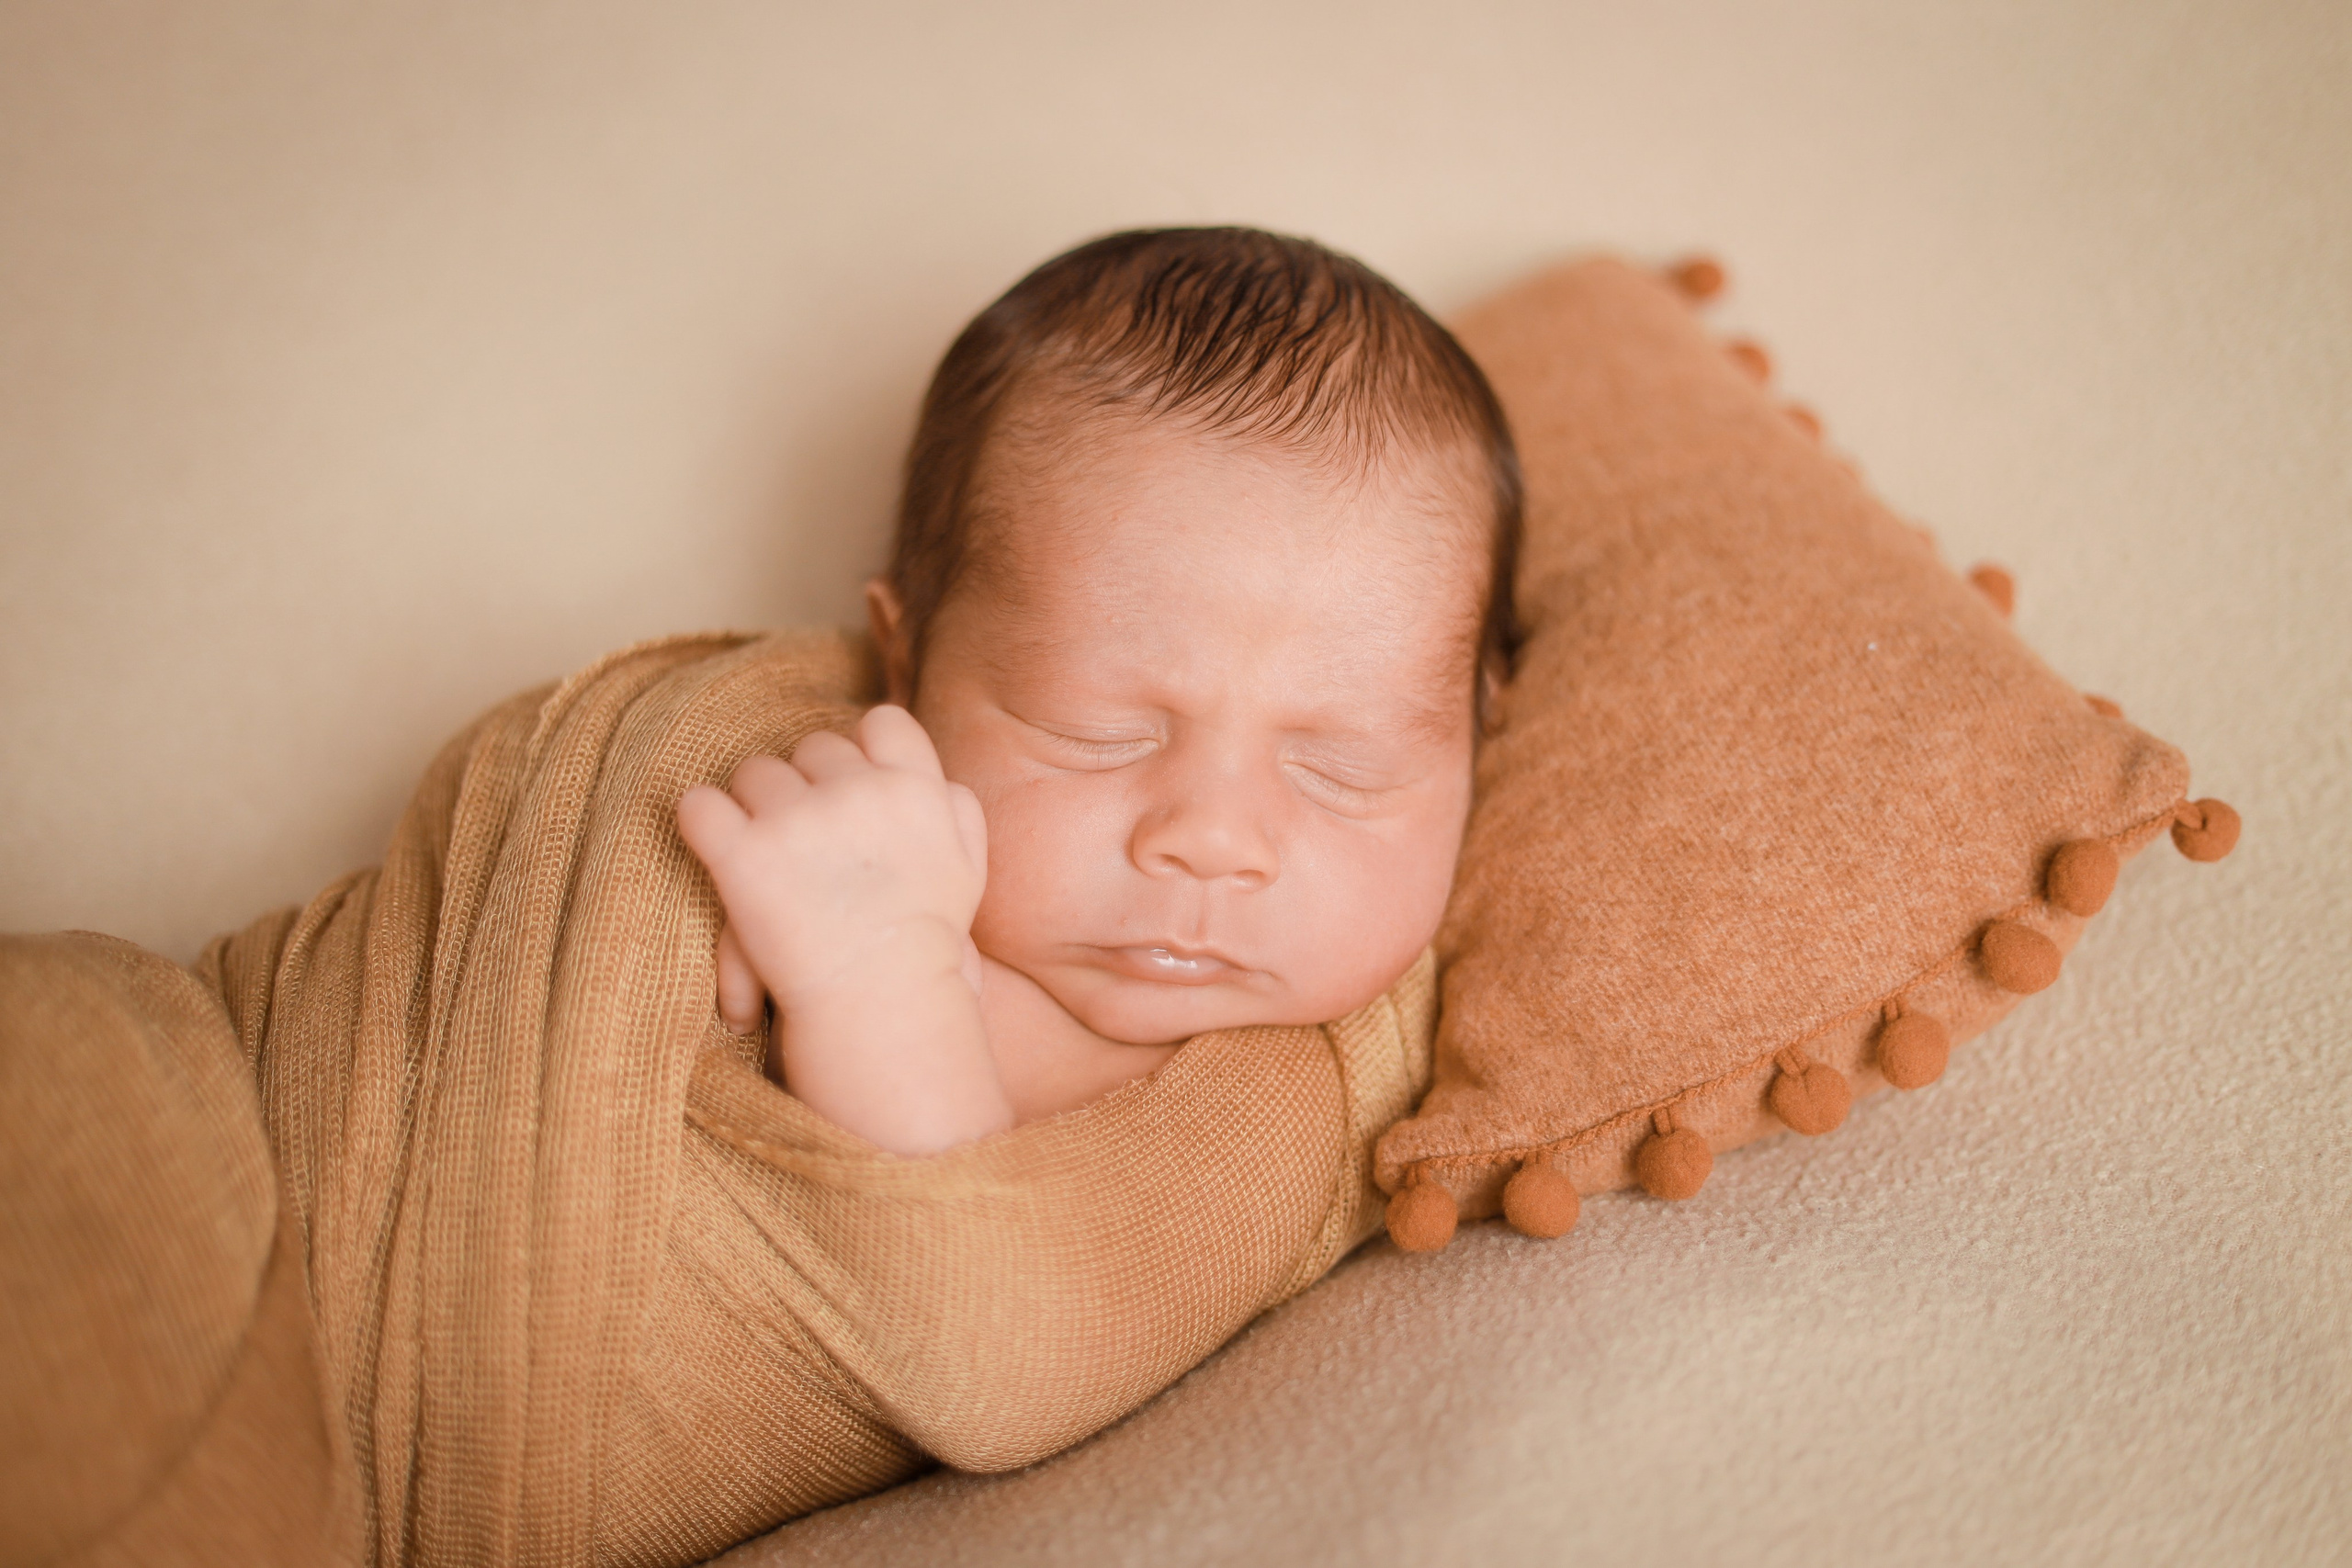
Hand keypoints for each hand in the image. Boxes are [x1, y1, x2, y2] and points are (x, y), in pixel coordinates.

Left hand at [679, 706, 987, 1034]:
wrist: (883, 1009)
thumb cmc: (928, 949)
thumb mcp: (969, 871)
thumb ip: (958, 814)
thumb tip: (936, 782)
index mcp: (917, 789)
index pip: (883, 723)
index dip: (861, 751)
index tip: (852, 791)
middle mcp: (858, 791)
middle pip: (813, 748)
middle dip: (805, 786)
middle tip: (804, 838)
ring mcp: (798, 819)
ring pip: (755, 773)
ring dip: (754, 807)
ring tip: (763, 857)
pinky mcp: (744, 855)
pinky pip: (700, 806)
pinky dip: (701, 823)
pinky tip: (714, 849)